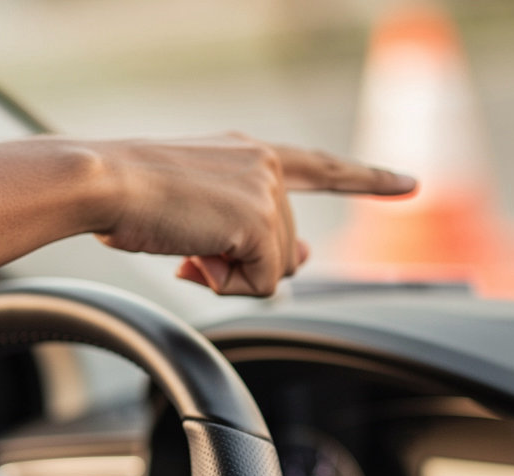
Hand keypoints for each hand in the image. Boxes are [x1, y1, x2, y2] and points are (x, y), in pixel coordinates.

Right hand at [90, 133, 416, 296]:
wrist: (104, 181)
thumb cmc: (132, 198)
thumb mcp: (199, 214)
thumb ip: (250, 232)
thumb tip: (303, 261)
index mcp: (249, 153)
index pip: (318, 167)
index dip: (366, 180)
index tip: (409, 184)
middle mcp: (265, 164)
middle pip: (285, 248)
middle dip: (243, 265)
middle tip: (192, 251)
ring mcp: (267, 190)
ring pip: (275, 269)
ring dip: (229, 274)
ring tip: (186, 248)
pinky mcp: (260, 219)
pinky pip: (263, 283)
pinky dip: (227, 284)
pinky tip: (194, 257)